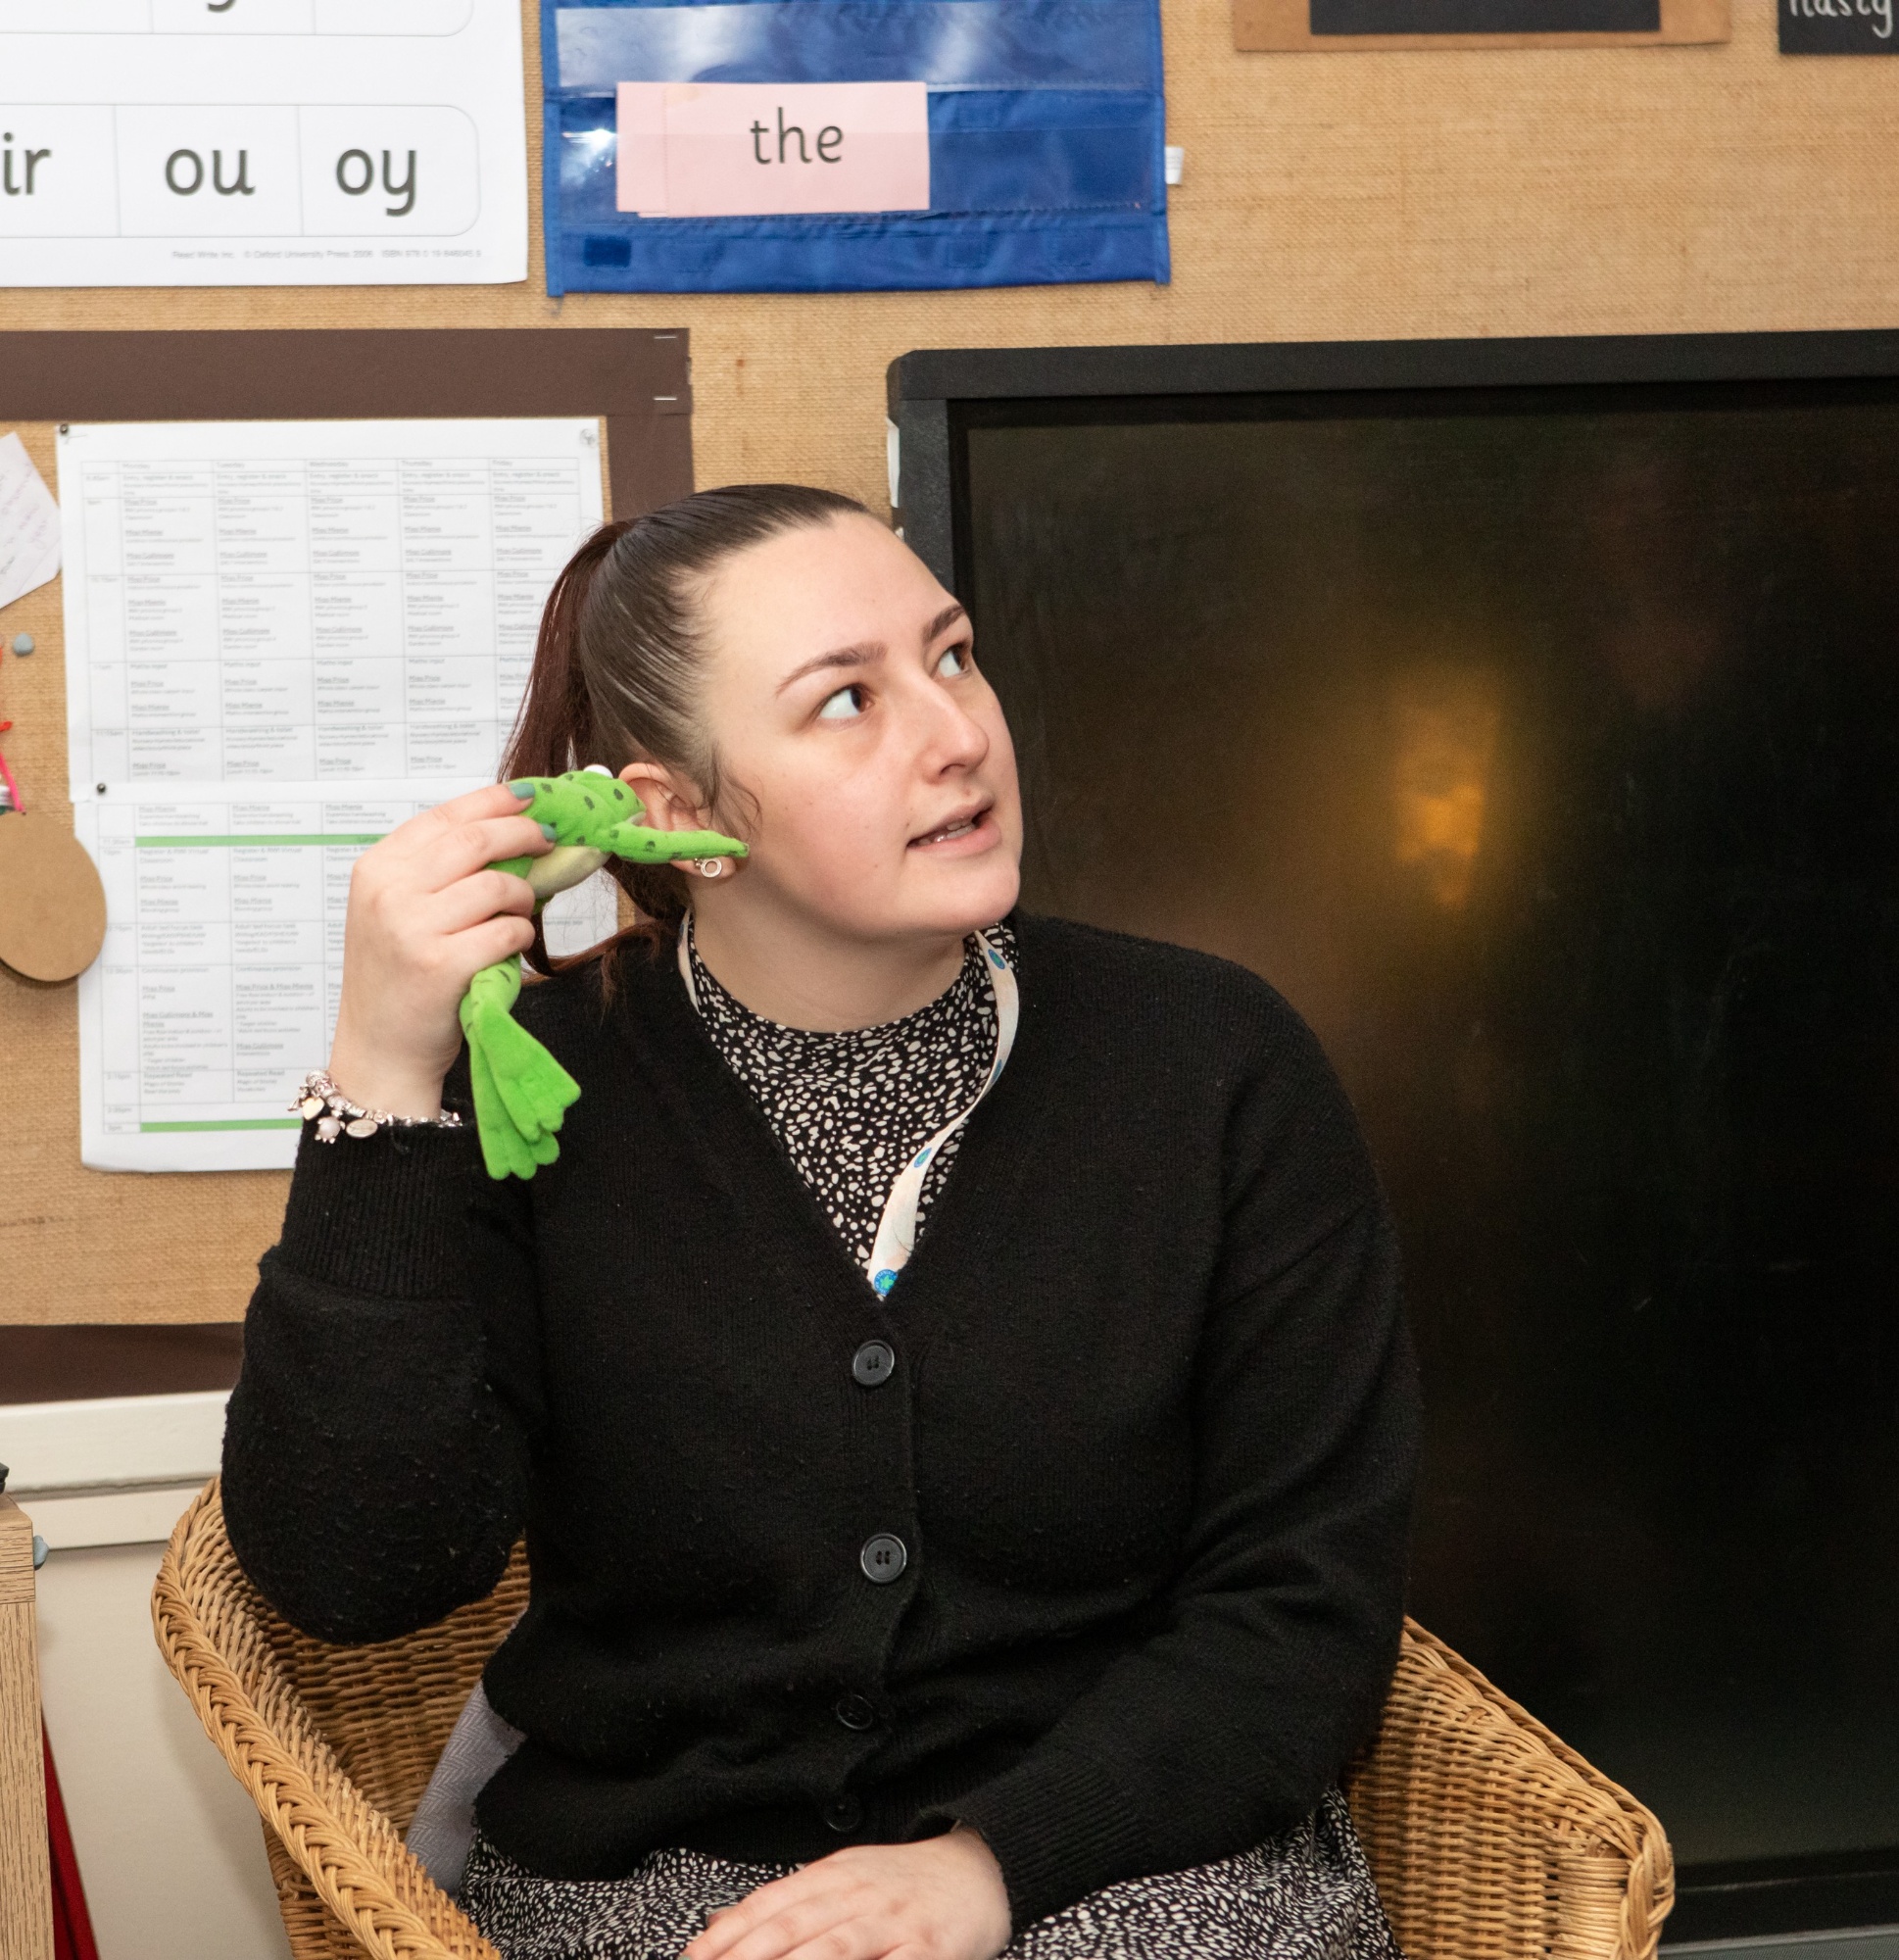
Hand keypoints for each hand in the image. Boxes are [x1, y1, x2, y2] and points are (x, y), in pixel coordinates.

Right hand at [326, 783, 553, 1118]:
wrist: (380, 1048)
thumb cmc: (398, 977)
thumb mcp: (400, 910)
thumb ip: (442, 870)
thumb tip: (515, 831)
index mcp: (377, 868)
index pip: (445, 816)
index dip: (496, 801)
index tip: (533, 797)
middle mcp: (389, 891)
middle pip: (476, 840)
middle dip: (524, 834)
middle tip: (551, 840)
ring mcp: (412, 928)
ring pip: (497, 885)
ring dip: (524, 896)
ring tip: (520, 913)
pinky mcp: (440, 965)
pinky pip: (506, 931)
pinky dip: (521, 935)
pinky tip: (510, 946)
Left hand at [683, 1827, 1011, 1959]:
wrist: (982, 1868)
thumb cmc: (905, 1884)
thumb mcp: (844, 1878)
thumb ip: (789, 1901)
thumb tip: (721, 1923)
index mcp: (833, 1875)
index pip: (767, 1903)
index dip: (726, 1934)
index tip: (692, 1958)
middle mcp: (858, 1894)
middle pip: (792, 1927)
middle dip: (745, 1958)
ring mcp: (894, 1922)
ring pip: (833, 1948)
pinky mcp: (929, 1951)